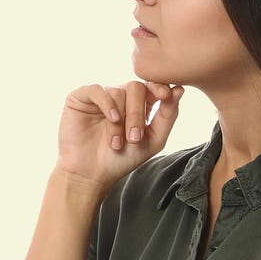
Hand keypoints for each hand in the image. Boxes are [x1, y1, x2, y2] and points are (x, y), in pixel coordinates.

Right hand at [56, 81, 183, 185]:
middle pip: (137, 88)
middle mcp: (120, 96)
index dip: (160, 86)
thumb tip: (179, 89)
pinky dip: (107, 104)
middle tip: (134, 138)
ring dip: (120, 120)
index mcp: (139, 104)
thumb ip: (168, 115)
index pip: (152, 85)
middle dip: (137, 113)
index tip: (166, 95)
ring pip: (118, 92)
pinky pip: (97, 90)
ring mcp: (101, 96)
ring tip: (115, 143)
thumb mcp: (153, 140)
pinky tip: (111, 119)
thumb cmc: (121, 160)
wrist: (90, 174)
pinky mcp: (81, 98)